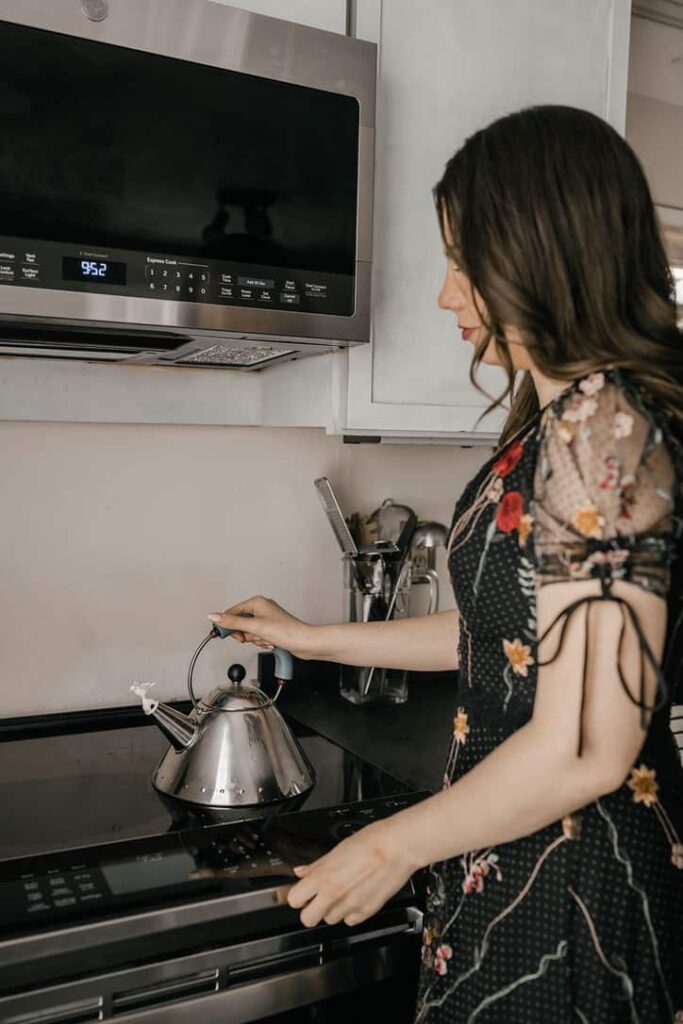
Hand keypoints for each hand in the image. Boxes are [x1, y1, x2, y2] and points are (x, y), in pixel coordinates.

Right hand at [207, 595, 315, 658]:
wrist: (304, 643)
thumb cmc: (287, 631)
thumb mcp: (255, 627)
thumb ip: (233, 622)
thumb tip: (214, 616)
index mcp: (257, 602)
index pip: (233, 612)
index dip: (228, 624)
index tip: (222, 634)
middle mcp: (262, 608)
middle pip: (240, 624)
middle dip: (246, 634)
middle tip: (252, 636)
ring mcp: (266, 619)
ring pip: (249, 633)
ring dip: (256, 640)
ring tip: (266, 639)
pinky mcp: (271, 630)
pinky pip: (258, 637)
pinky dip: (262, 642)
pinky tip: (271, 642)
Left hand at [286, 819, 416, 927]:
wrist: (398, 847)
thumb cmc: (372, 841)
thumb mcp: (338, 848)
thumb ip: (317, 865)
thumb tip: (302, 871)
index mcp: (324, 876)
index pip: (294, 900)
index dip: (298, 896)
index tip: (302, 892)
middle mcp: (334, 894)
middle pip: (307, 920)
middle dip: (311, 910)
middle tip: (317, 899)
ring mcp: (350, 906)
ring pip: (330, 920)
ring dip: (332, 910)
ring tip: (342, 893)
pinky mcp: (366, 912)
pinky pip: (350, 922)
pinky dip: (351, 913)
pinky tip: (356, 897)